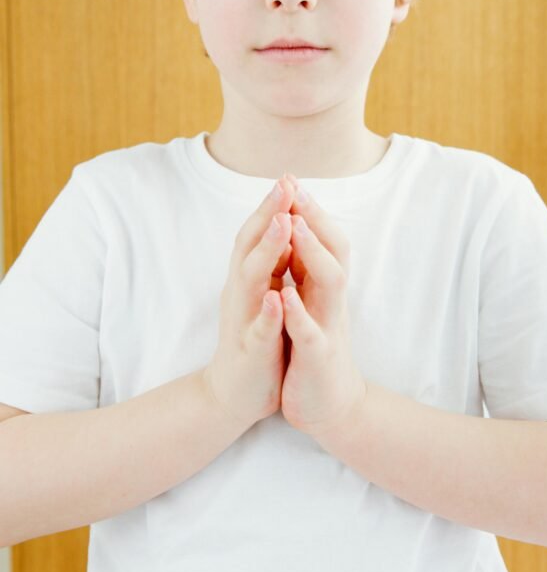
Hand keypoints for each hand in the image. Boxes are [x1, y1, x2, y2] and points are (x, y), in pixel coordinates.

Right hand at [203, 175, 297, 429]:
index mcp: (248, 279)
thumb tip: (282, 224)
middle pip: (249, 245)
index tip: (288, 177)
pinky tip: (277, 297)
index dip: (270, 206)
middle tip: (284, 184)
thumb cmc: (254, 339)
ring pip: (251, 280)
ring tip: (283, 224)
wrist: (235, 394)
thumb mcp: (262, 294)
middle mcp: (240, 293)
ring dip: (267, 251)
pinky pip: (259, 329)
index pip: (256, 235)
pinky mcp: (251, 350)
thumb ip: (269, 263)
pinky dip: (268, 312)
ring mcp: (243, 319)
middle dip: (267, 214)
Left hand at [279, 174, 366, 436]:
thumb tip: (299, 233)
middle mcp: (330, 301)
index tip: (290, 179)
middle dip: (314, 218)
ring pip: (329, 283)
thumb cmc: (313, 351)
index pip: (323, 240)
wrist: (329, 407)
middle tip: (297, 187)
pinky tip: (284, 295)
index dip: (309, 210)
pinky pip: (311, 332)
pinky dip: (298, 313)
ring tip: (293, 225)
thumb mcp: (311, 305)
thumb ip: (307, 272)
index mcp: (322, 289)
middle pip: (333, 249)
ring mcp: (328, 327)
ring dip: (311, 253)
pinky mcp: (318, 358)